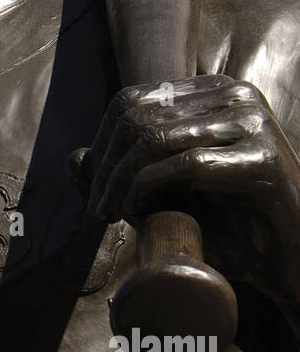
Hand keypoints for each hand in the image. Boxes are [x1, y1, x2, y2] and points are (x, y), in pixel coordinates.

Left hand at [69, 75, 299, 305]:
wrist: (291, 260)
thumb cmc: (232, 227)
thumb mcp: (167, 197)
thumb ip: (122, 177)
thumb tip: (73, 158)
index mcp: (214, 91)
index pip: (132, 99)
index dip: (102, 142)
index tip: (94, 188)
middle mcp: (235, 95)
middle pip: (138, 116)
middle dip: (106, 166)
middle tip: (98, 209)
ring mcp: (253, 122)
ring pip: (155, 138)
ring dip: (120, 180)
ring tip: (110, 213)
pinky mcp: (262, 159)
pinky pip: (187, 165)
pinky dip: (149, 188)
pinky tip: (136, 211)